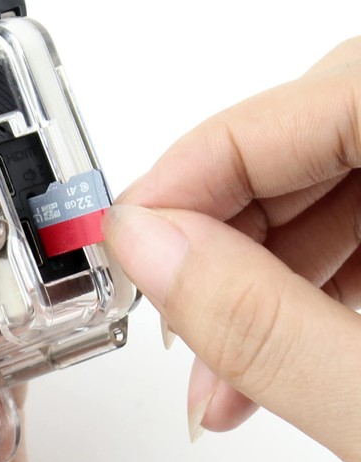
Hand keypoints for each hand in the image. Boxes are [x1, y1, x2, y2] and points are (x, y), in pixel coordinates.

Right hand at [104, 37, 360, 461]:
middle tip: (162, 299)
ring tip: (211, 363)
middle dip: (219, 227)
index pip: (320, 98)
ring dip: (256, 272)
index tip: (125, 235)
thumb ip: (266, 326)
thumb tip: (148, 250)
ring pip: (336, 180)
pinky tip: (264, 360)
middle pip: (315, 132)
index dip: (199, 166)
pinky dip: (305, 288)